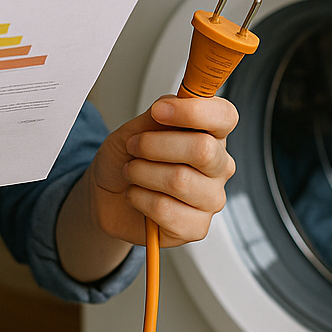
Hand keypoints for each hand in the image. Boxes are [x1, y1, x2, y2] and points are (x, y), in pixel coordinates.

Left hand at [86, 96, 237, 247]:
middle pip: (203, 150)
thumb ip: (158, 114)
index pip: (225, 116)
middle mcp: (218, 166)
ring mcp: (211, 199)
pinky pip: (167, 210)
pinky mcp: (196, 228)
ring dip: (142, 173)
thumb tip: (173, 103)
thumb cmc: (127, 159)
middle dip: (156, 145)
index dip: (194, 111)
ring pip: (180, 180)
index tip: (160, 111)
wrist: (107, 195)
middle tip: (134, 145)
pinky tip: (137, 196)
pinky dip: (141, 199)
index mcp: (212, 135)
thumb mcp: (135, 128)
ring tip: (131, 172)